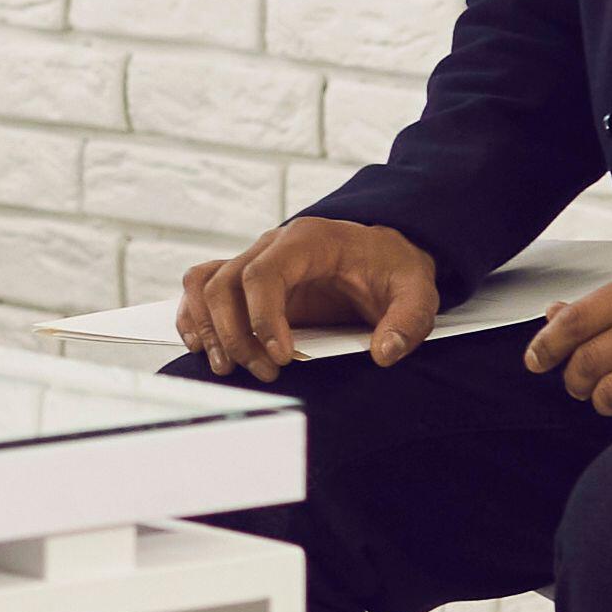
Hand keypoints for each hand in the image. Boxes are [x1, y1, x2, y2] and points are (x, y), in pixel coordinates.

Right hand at [175, 214, 438, 377]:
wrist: (385, 255)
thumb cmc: (394, 270)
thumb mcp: (416, 292)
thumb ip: (407, 321)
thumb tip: (384, 353)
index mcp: (308, 240)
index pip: (263, 274)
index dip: (262, 318)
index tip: (281, 358)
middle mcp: (273, 245)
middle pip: (224, 284)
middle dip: (236, 335)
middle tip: (266, 372)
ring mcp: (255, 260)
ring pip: (205, 285)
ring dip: (208, 329)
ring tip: (229, 367)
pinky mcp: (247, 281)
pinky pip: (201, 288)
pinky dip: (194, 317)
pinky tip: (205, 348)